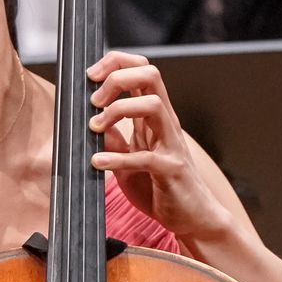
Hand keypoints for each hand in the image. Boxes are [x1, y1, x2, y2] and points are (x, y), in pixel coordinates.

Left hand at [86, 51, 235, 242]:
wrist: (191, 218)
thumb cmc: (159, 186)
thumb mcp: (128, 158)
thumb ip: (113, 140)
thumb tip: (90, 122)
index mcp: (155, 116)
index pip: (141, 70)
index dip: (115, 64)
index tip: (91, 76)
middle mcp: (165, 123)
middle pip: (150, 75)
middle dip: (116, 78)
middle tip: (94, 100)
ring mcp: (170, 144)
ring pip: (152, 104)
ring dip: (118, 110)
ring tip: (95, 128)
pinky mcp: (171, 170)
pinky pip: (146, 157)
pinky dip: (117, 158)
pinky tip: (98, 164)